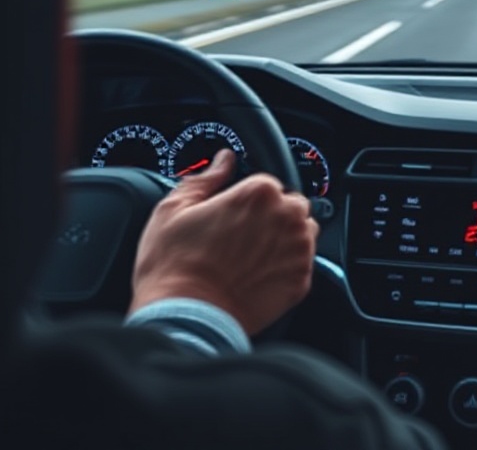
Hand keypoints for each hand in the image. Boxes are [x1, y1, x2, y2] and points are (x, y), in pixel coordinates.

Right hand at [129, 149, 318, 334]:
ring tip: (251, 257)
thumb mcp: (175, 208)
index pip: (268, 183)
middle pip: (291, 205)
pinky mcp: (302, 280)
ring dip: (284, 239)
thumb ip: (207, 177)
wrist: (185, 317)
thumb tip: (224, 159)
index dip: (248, 199)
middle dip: (272, 215)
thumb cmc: (174, 265)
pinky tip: (259, 276)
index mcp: (260, 192)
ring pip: (302, 232)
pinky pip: (302, 263)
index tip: (233, 215)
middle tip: (241, 237)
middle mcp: (287, 216)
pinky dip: (287, 267)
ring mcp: (298, 249)